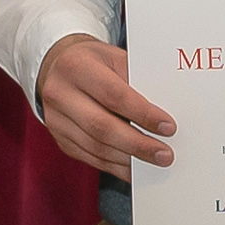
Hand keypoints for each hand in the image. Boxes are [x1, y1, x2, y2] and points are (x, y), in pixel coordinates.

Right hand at [34, 33, 175, 178]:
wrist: (58, 69)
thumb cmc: (92, 62)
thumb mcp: (113, 57)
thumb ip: (135, 79)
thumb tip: (165, 109)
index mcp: (75, 67)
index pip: (113, 95)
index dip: (142, 114)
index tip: (168, 127)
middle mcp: (60, 94)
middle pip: (101, 126)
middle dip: (138, 144)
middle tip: (164, 154)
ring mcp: (56, 120)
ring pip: (96, 147)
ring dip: (129, 158)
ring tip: (155, 161)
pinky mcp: (61, 140)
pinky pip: (91, 158)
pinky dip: (116, 166)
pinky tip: (135, 167)